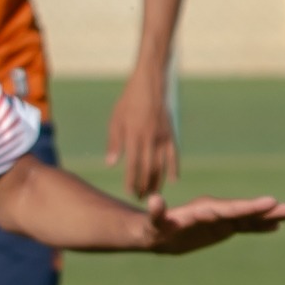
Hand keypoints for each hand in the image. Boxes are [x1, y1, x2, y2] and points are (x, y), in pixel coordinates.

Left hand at [107, 77, 180, 201]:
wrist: (149, 85)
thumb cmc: (128, 102)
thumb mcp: (115, 120)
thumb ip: (114, 143)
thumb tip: (111, 164)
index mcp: (134, 136)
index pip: (133, 165)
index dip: (131, 181)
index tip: (129, 192)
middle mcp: (149, 139)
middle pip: (148, 169)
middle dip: (144, 186)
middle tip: (139, 199)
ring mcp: (162, 137)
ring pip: (161, 165)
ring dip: (157, 182)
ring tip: (152, 194)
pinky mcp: (170, 134)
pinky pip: (173, 155)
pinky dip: (173, 169)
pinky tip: (171, 180)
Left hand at [138, 194, 284, 255]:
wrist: (156, 231)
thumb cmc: (153, 228)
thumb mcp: (153, 222)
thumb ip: (155, 213)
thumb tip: (154, 201)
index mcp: (204, 209)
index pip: (231, 208)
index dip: (250, 206)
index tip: (269, 202)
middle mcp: (216, 210)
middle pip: (244, 210)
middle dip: (265, 210)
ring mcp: (222, 218)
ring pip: (248, 217)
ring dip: (268, 216)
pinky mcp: (223, 227)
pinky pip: (245, 226)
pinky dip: (259, 226)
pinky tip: (275, 226)